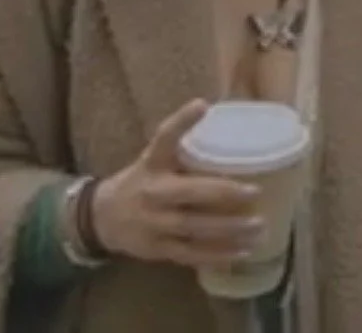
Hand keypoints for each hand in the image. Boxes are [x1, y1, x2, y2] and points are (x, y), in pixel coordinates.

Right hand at [91, 98, 264, 267]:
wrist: (103, 217)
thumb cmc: (142, 180)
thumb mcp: (155, 158)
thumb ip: (183, 145)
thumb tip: (219, 115)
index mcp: (153, 164)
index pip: (165, 138)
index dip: (182, 121)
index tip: (203, 105)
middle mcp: (153, 192)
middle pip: (191, 192)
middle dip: (224, 193)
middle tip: (256, 192)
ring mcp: (155, 223)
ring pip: (196, 228)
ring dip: (230, 229)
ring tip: (259, 227)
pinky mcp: (159, 249)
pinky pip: (192, 254)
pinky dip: (218, 256)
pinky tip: (243, 253)